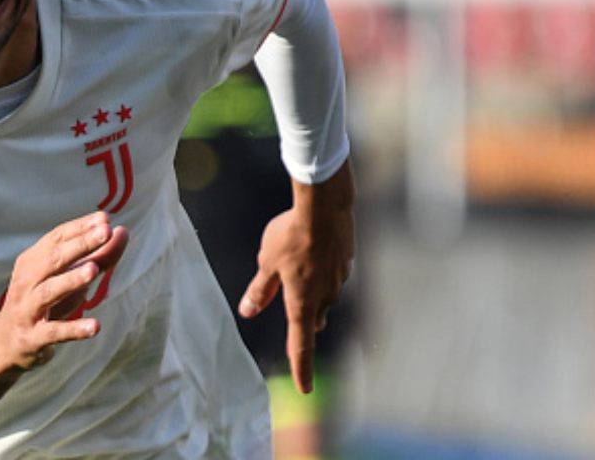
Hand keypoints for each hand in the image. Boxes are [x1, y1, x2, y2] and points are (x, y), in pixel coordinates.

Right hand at [0, 210, 127, 397]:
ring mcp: (28, 310)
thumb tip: (123, 231)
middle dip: (80, 245)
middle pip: (53, 260)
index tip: (105, 218)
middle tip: (105, 232)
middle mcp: (27, 282)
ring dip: (71, 279)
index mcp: (33, 262)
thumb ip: (98, 256)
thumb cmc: (45, 302)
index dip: (80, 227)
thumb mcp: (69, 277)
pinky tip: (95, 326)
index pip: (56, 239)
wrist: (7, 343)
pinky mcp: (34, 337)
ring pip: (49, 292)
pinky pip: (55, 331)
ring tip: (93, 270)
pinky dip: (74, 329)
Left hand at [239, 160, 354, 393]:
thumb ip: (260, 289)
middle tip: (298, 330)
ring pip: (325, 297)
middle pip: (313, 319)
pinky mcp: (346, 261)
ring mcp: (339, 279)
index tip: (305, 389)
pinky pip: (333, 275)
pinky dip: (323, 273)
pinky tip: (316, 254)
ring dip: (313, 295)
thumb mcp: (267, 262)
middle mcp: (324, 296)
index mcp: (302, 302)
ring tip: (298, 276)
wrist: (325, 206)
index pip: (300, 344)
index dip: (301, 368)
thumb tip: (248, 310)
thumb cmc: (291, 234)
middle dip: (304, 325)